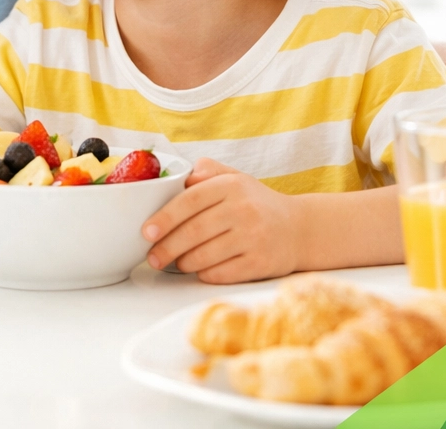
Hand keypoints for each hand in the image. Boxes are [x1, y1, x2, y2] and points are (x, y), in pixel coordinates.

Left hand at [141, 158, 300, 283]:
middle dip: (166, 247)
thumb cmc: (256, 203)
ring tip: (176, 262)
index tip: (146, 231)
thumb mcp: (235, 177)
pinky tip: (199, 270)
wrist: (299, 229)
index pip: (190, 200)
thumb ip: (205, 171)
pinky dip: (204, 274)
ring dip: (183, 262)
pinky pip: (221, 273)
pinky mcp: (261, 264)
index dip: (165, 217)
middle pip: (193, 231)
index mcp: (232, 186)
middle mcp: (244, 210)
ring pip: (204, 255)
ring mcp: (254, 238)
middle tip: (152, 256)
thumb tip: (176, 178)